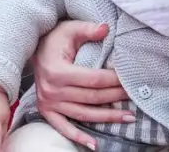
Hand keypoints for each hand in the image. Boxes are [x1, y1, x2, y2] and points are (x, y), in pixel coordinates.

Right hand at [33, 21, 131, 148]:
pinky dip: (78, 136)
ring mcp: (49, 103)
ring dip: (106, 118)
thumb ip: (89, 29)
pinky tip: (94, 144)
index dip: (113, 81)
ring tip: (128, 118)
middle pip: (91, 98)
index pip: (93, 80)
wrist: (33, 49)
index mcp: (58, 72)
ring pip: (83, 114)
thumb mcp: (71, 29)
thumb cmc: (55, 38)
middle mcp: (52, 90)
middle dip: (116, 98)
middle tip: (135, 97)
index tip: (129, 80)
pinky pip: (63, 127)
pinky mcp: (46, 110)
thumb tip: (106, 28)